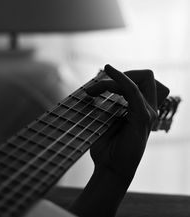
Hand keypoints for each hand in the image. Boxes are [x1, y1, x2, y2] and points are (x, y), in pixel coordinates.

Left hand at [87, 64, 169, 185]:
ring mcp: (147, 113)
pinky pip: (132, 90)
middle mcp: (148, 109)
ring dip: (111, 81)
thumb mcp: (106, 118)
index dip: (122, 75)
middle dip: (121, 74)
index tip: (98, 85)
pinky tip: (108, 70)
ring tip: (91, 91)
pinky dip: (120, 78)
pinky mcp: (142, 117)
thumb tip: (94, 84)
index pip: (141, 80)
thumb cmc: (106, 145)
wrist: (109, 168)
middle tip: (96, 88)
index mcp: (141, 108)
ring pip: (137, 80)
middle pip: (144, 76)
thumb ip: (107, 102)